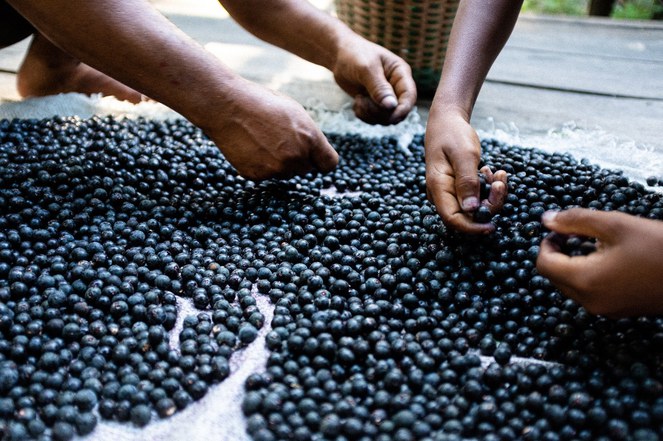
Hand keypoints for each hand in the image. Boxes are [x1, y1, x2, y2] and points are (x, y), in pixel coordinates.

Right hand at [202, 78, 338, 180]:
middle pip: (306, 169)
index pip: (329, 164)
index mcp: (310, 138)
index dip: (321, 159)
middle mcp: (296, 157)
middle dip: (298, 158)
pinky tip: (252, 147)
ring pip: (286, 173)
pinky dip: (262, 165)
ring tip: (263, 140)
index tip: (315, 157)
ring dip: (279, 163)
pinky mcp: (258, 176)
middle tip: (280, 140)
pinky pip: (267, 175)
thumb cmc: (262, 103)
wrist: (227, 106)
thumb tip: (315, 154)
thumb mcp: (295, 112)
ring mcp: (276, 169)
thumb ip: (310, 135)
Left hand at [331, 34, 416, 124]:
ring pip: (386, 118)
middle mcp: (396, 87)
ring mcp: (386, 97)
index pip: (409, 96)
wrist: (339, 56)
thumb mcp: (366, 69)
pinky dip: (364, 116)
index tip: (389, 117)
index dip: (402, 110)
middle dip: (380, 113)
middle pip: (398, 111)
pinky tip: (356, 104)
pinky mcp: (375, 104)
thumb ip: (379, 88)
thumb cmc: (354, 55)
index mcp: (400, 73)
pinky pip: (375, 119)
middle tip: (361, 101)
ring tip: (357, 101)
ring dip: (370, 115)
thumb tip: (391, 106)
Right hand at [424, 109, 506, 233]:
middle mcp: (441, 195)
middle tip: (501, 182)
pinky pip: (475, 198)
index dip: (473, 227)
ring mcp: (449, 192)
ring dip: (491, 195)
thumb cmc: (452, 134)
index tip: (492, 226)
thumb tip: (471, 209)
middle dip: (489, 205)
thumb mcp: (464, 154)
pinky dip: (488, 189)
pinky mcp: (458, 189)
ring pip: (474, 207)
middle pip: (467, 216)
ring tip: (498, 174)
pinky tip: (491, 172)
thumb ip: (467, 181)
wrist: (447, 121)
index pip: (453, 219)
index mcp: (438, 187)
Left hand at [537, 208, 662, 316]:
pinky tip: (608, 258)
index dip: (546, 244)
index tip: (560, 230)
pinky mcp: (619, 311)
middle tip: (575, 233)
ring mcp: (605, 309)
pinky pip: (590, 293)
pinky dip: (589, 275)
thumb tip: (546, 219)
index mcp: (585, 280)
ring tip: (594, 243)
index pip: (544, 265)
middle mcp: (591, 301)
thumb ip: (575, 220)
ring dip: (573, 264)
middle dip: (558, 254)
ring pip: (571, 286)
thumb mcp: (615, 224)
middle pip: (554, 277)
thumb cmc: (660, 246)